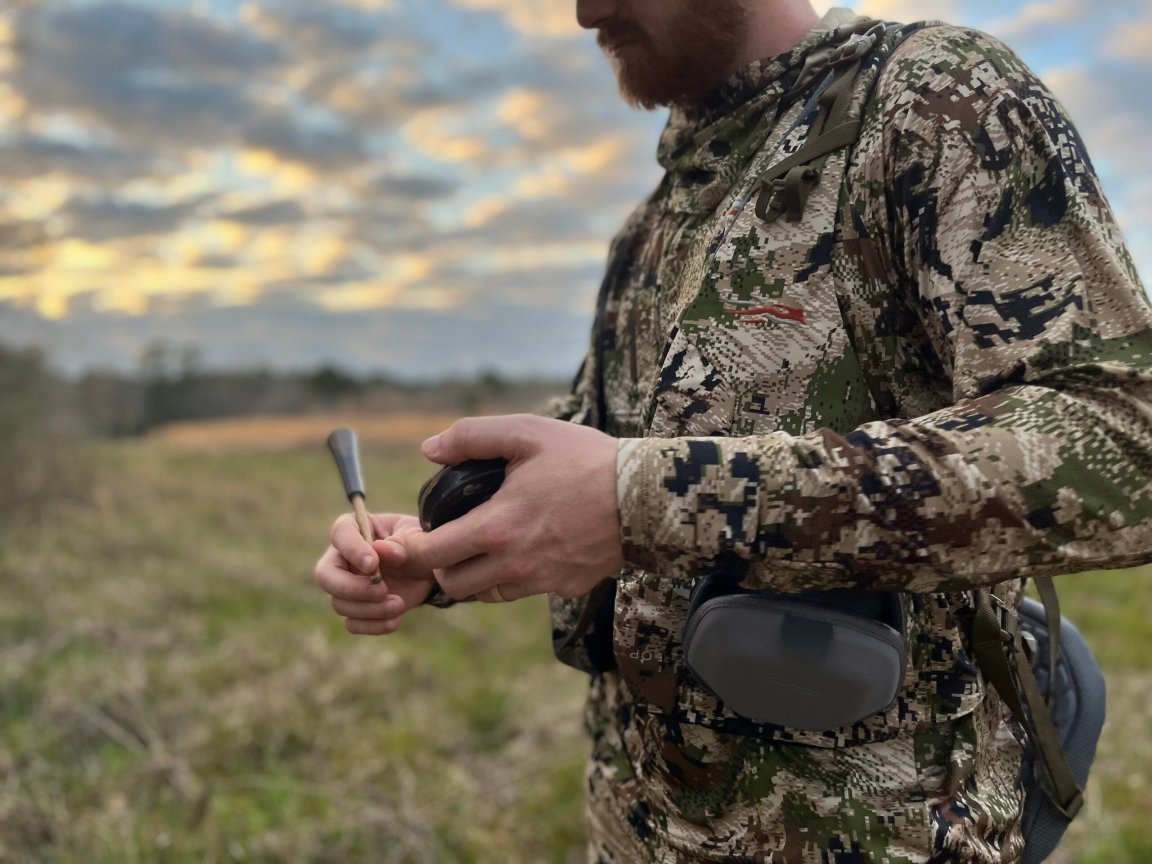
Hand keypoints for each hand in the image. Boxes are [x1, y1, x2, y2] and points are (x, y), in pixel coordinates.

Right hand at [314, 512, 435, 634]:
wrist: (428, 570)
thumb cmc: (418, 543)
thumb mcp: (416, 536)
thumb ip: (400, 542)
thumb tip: (379, 550)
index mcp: (355, 528)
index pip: (340, 534)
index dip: (352, 550)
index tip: (373, 564)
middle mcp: (342, 558)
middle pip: (325, 575)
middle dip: (351, 587)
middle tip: (383, 590)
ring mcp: (345, 585)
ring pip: (339, 603)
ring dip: (369, 609)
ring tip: (399, 604)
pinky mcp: (355, 609)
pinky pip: (352, 623)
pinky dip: (372, 625)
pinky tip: (394, 621)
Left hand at [405, 414, 623, 602]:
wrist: (645, 497)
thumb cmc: (586, 459)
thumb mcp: (528, 432)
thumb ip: (472, 436)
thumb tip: (428, 449)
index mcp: (497, 527)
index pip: (431, 555)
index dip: (413, 547)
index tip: (414, 534)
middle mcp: (514, 563)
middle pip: (452, 585)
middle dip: (440, 565)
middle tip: (444, 540)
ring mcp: (540, 581)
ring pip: (484, 594)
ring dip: (472, 574)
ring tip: (479, 545)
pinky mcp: (564, 588)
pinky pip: (521, 592)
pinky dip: (510, 577)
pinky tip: (521, 548)